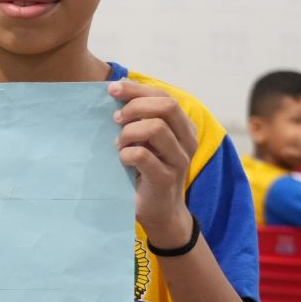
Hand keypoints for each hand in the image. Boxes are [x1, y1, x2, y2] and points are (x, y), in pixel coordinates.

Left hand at [109, 78, 196, 246]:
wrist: (160, 212)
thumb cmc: (147, 172)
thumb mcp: (146, 141)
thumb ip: (140, 119)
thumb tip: (118, 89)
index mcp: (183, 128)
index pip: (165, 96)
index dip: (138, 89)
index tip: (113, 89)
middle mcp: (187, 141)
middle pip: (167, 106)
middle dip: (135, 106)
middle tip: (116, 120)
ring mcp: (179, 160)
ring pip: (156, 128)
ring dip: (128, 132)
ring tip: (119, 144)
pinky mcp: (165, 178)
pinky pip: (142, 155)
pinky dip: (126, 154)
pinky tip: (122, 160)